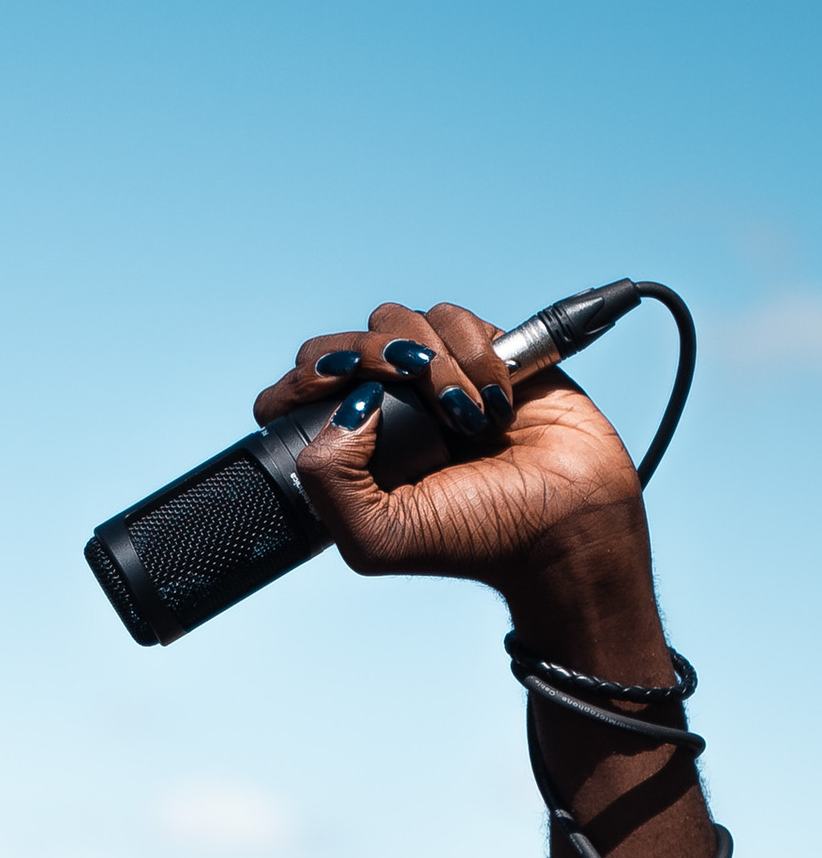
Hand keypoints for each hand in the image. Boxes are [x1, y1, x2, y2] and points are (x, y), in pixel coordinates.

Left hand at [253, 300, 647, 595]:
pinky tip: (496, 400)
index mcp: (348, 451)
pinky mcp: (481, 354)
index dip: (303, 380)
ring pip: (398, 323)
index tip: (337, 387)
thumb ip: (328, 480)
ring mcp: (431, 378)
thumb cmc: (475, 538)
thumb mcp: (375, 539)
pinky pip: (451, 318)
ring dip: (434, 364)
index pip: (292, 393)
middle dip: (368, 354)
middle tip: (406, 387)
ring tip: (465, 417)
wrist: (564, 524)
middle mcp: (383, 409)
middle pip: (341, 343)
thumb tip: (346, 404)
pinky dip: (473, 353)